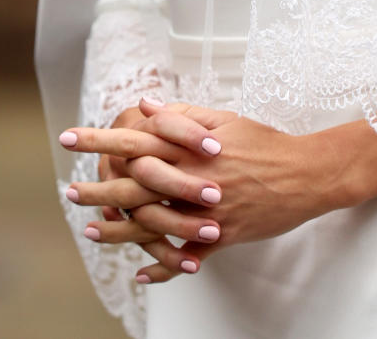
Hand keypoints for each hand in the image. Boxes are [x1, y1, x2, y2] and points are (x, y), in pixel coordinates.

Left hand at [63, 98, 347, 282]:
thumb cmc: (266, 142)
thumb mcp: (226, 120)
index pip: (135, 140)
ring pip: (153, 224)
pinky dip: (162, 265)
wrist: (306, 174)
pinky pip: (185, 255)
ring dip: (119, 229)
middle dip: (99, 188)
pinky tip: (140, 270)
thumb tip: (147, 106)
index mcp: (192, 147)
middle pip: (135, 186)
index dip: (100, 140)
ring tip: (92, 230)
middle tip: (69, 191)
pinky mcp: (222, 235)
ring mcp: (206, 211)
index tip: (71, 137)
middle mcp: (193, 179)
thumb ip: (183, 115)